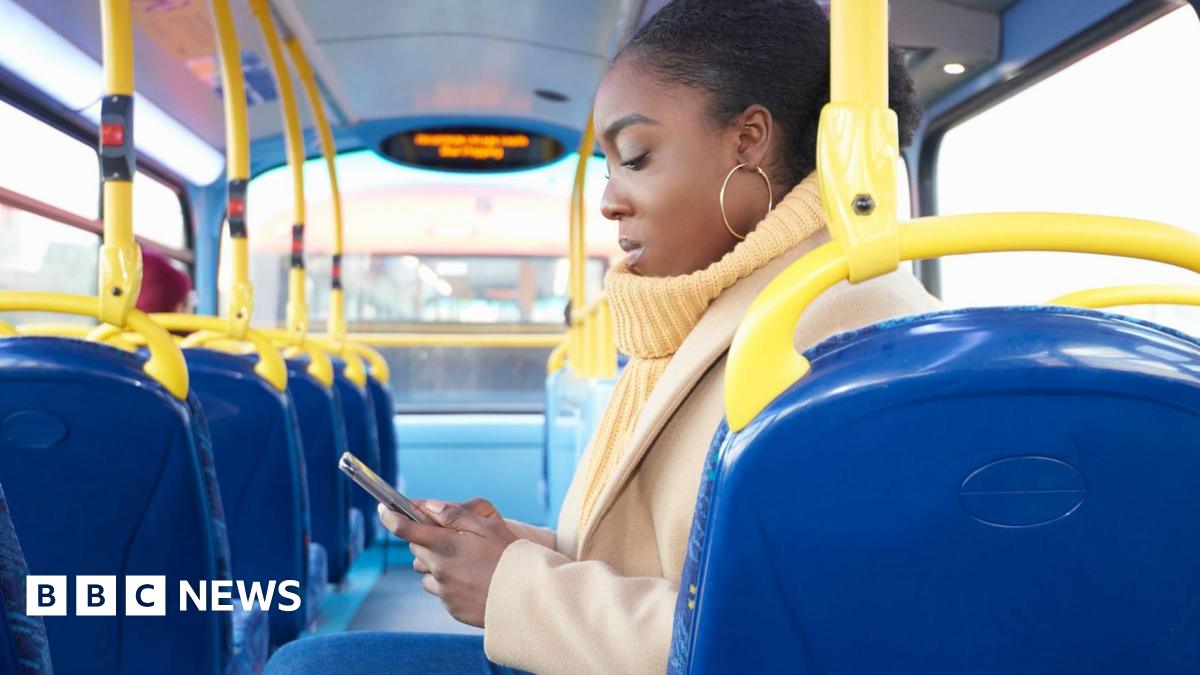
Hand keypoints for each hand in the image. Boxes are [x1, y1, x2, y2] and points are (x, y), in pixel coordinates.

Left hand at [378, 498, 517, 627]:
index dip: (390, 517)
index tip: (383, 509)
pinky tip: (471, 579)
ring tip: (465, 561)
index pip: (405, 529)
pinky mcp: (451, 607)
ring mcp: (444, 590)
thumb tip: (429, 507)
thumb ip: (456, 515)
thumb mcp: (490, 526)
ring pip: (425, 570)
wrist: (528, 598)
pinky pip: (440, 589)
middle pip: (415, 548)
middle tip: (450, 535)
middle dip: (425, 537)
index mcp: (446, 545)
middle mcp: (439, 569)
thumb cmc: (511, 556)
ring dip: (436, 561)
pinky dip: (448, 581)